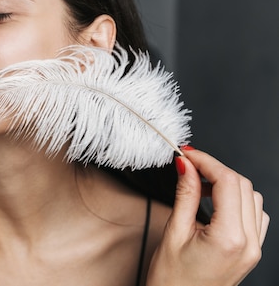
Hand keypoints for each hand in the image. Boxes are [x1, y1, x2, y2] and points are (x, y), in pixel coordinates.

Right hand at [146, 147, 269, 285]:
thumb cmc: (172, 280)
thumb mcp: (174, 232)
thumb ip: (185, 194)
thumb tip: (186, 166)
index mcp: (230, 238)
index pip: (227, 182)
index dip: (206, 161)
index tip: (187, 154)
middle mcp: (249, 243)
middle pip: (242, 186)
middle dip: (215, 169)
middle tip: (188, 164)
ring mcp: (254, 249)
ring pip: (252, 197)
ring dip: (227, 184)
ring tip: (199, 184)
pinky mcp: (251, 251)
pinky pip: (254, 215)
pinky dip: (237, 201)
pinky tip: (215, 203)